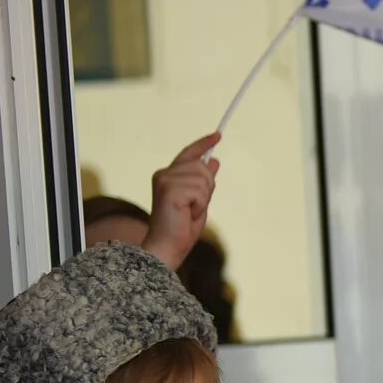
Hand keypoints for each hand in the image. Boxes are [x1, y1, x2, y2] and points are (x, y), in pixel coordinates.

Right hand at [143, 133, 220, 269]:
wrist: (168, 246)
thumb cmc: (181, 228)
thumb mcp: (198, 200)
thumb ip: (203, 181)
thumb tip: (214, 160)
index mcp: (168, 175)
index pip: (189, 154)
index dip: (203, 144)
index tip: (217, 135)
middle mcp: (164, 174)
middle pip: (201, 166)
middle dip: (207, 188)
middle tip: (194, 207)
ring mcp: (165, 180)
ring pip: (203, 179)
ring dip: (203, 199)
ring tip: (189, 212)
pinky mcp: (170, 189)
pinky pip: (200, 191)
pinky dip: (200, 206)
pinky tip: (188, 214)